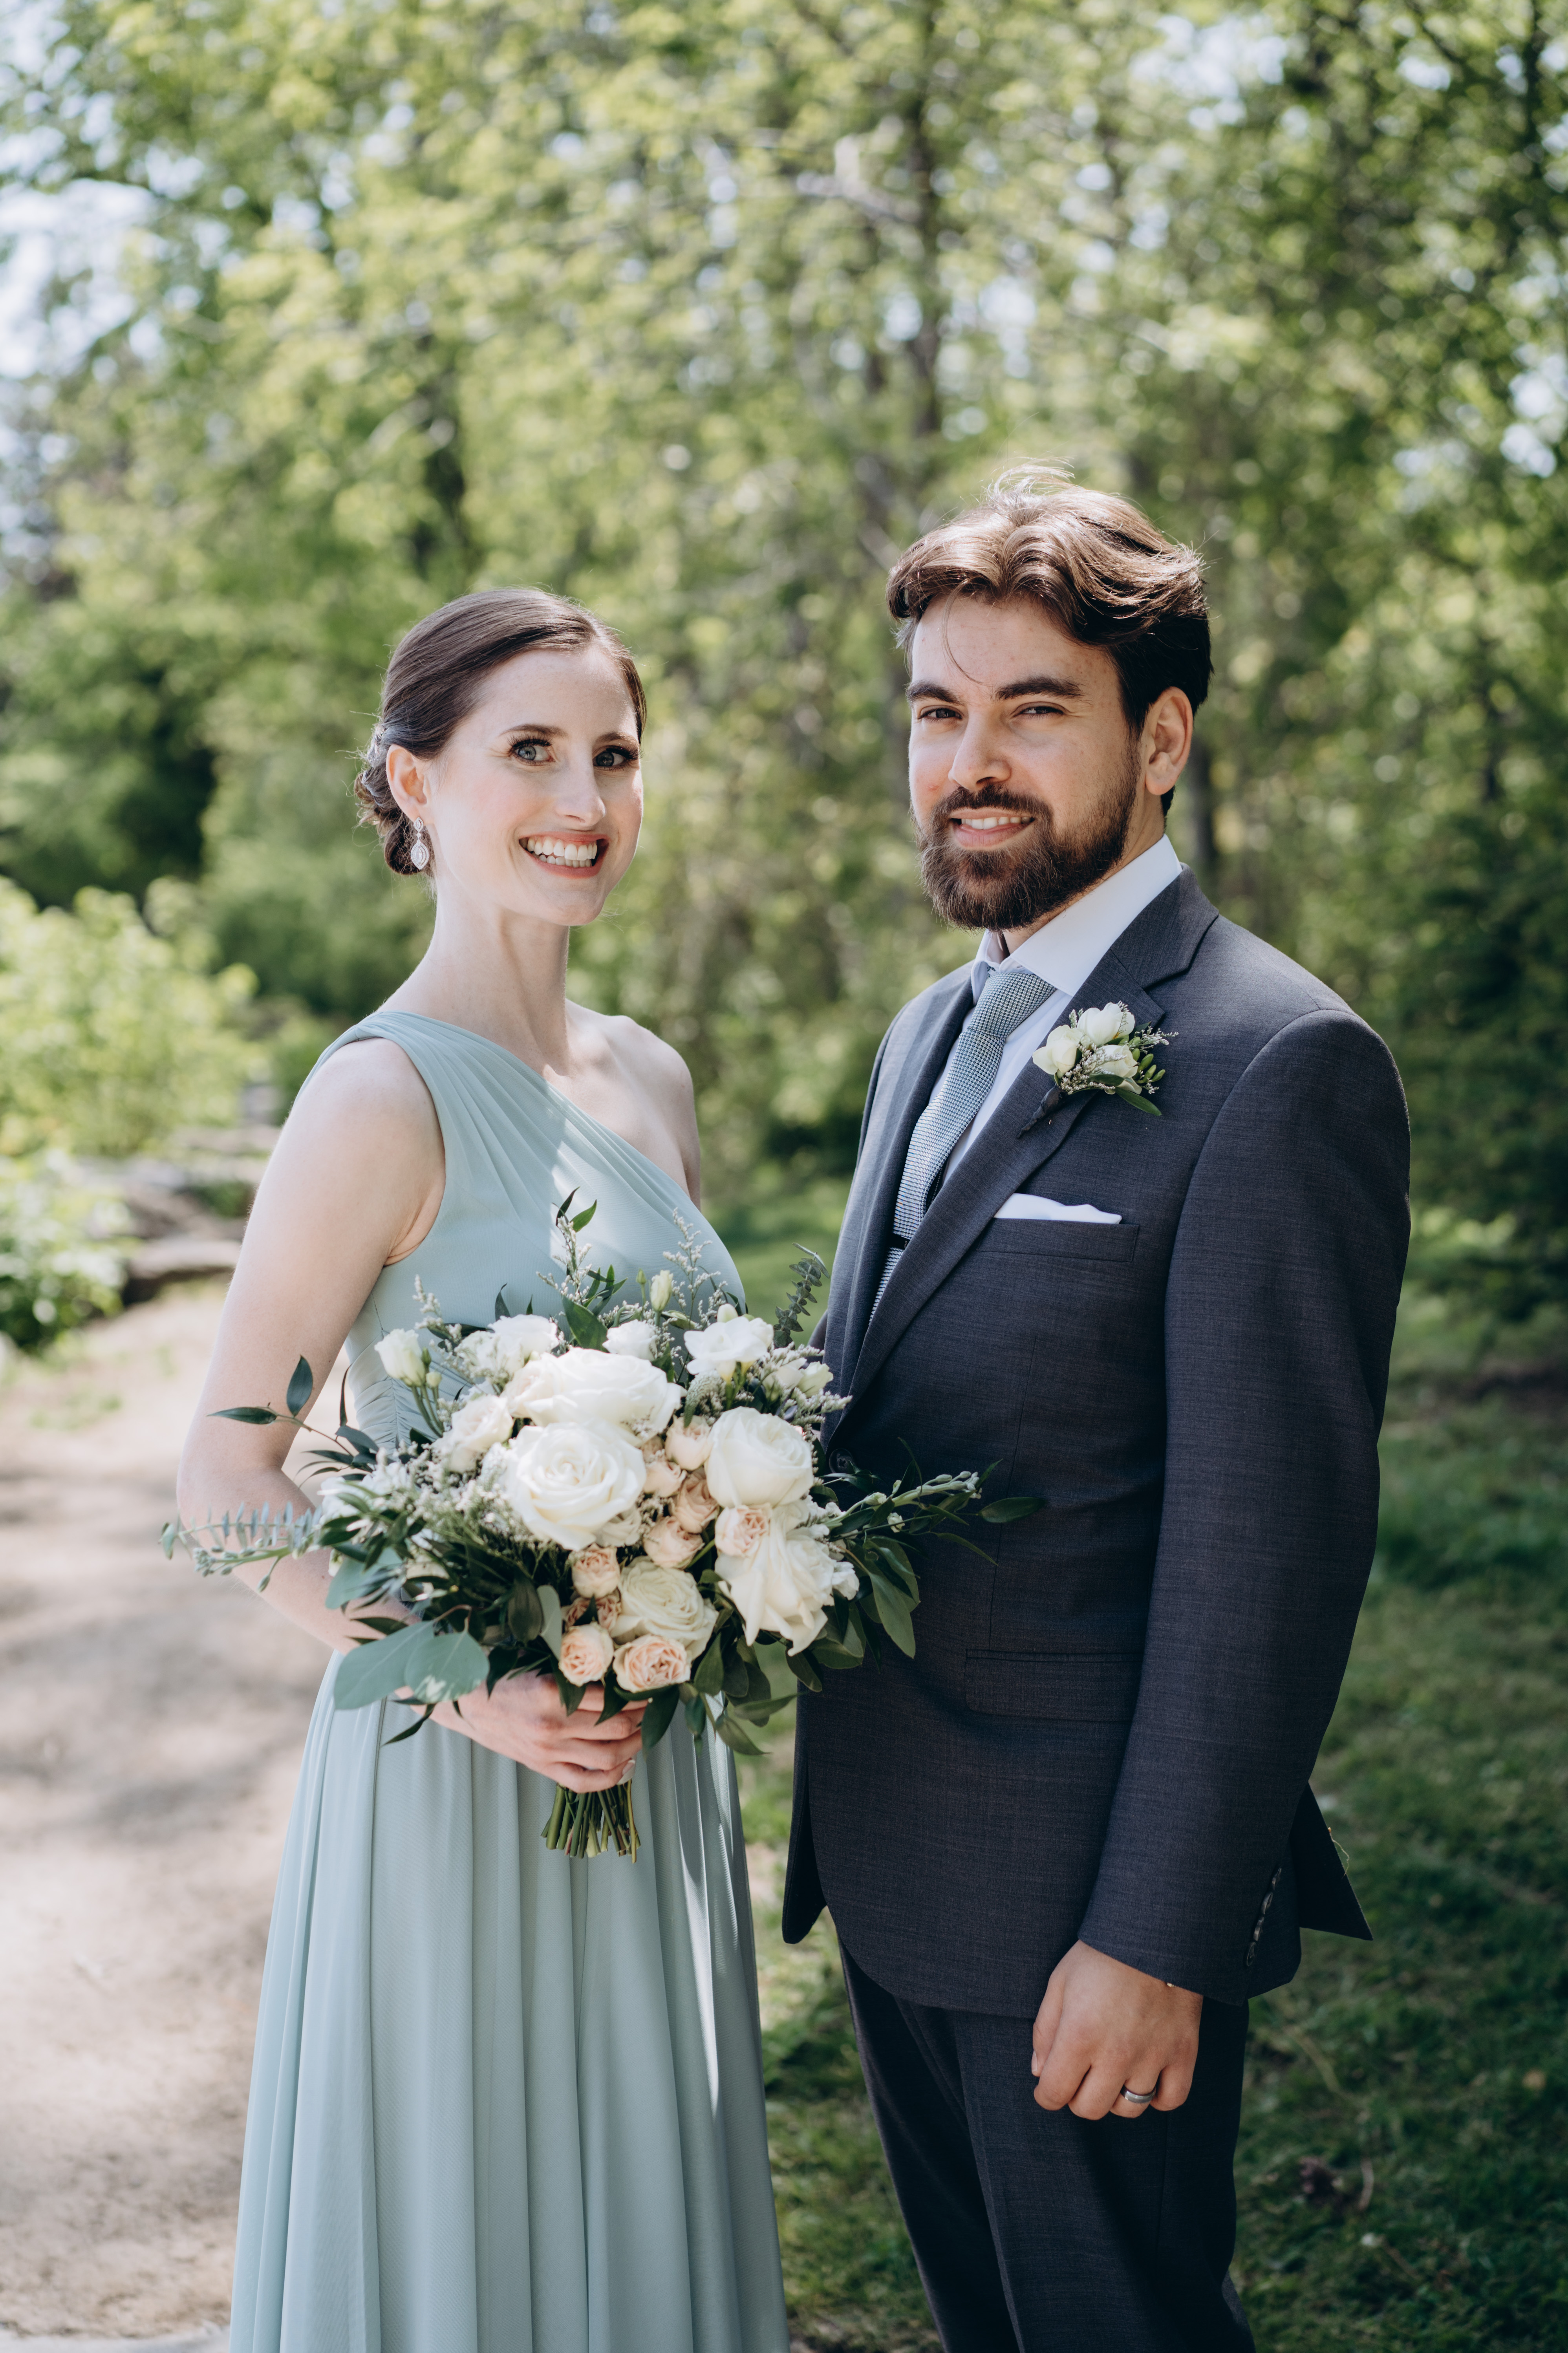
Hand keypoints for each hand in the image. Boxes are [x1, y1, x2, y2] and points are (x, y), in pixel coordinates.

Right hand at [430, 1676, 646, 1790]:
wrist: (466, 1703)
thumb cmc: (503, 1676)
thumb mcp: (538, 1662)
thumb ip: (574, 1669)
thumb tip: (617, 1671)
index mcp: (553, 1694)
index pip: (611, 1699)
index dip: (638, 1696)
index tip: (651, 1689)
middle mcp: (552, 1726)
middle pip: (616, 1729)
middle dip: (642, 1719)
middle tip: (652, 1709)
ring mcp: (547, 1752)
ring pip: (607, 1757)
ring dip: (634, 1747)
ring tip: (643, 1734)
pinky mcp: (541, 1767)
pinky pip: (584, 1782)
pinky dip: (611, 1778)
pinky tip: (625, 1765)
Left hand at [1031, 1940, 1201, 2119]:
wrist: (1156, 1932)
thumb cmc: (1101, 1955)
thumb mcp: (1059, 1982)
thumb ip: (1045, 2030)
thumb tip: (1040, 2071)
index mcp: (1080, 2034)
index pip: (1055, 2093)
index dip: (1046, 2094)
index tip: (1049, 2085)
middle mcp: (1116, 2053)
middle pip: (1089, 2108)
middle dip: (1076, 2096)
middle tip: (1080, 2074)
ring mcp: (1153, 2056)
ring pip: (1129, 2108)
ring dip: (1115, 2096)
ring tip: (1112, 2071)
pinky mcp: (1183, 2052)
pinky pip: (1171, 2100)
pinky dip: (1158, 2096)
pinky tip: (1145, 2076)